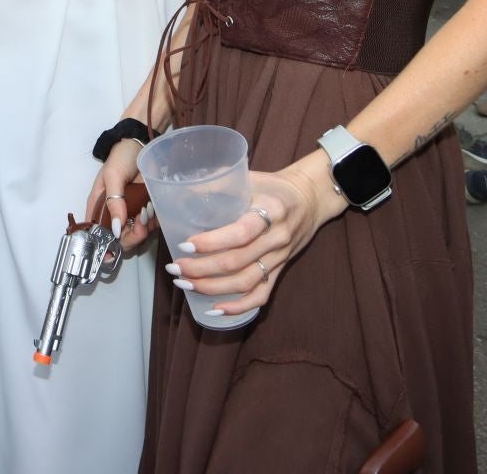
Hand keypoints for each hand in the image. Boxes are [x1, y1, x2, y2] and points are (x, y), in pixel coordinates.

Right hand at [86, 139, 154, 248]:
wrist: (143, 144)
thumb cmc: (121, 158)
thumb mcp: (113, 176)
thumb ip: (114, 201)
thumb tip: (117, 230)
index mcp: (98, 206)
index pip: (97, 233)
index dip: (104, 246)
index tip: (113, 253)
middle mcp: (113, 213)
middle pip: (119, 238)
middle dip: (131, 236)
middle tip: (141, 224)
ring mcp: (130, 213)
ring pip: (135, 234)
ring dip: (144, 228)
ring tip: (148, 210)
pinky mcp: (145, 210)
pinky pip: (149, 225)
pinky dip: (153, 222)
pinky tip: (153, 210)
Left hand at [169, 154, 339, 318]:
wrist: (311, 198)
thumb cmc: (273, 186)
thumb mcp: (249, 177)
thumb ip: (217, 182)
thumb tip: (178, 191)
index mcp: (270, 210)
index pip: (241, 233)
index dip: (212, 243)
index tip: (185, 245)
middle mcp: (277, 237)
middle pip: (238, 262)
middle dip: (202, 269)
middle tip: (175, 269)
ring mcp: (280, 257)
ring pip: (246, 282)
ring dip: (213, 288)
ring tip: (185, 284)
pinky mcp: (281, 270)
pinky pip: (262, 294)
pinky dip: (239, 306)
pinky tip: (216, 309)